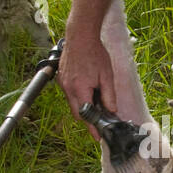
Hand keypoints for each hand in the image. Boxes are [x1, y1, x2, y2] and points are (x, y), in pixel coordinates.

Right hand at [58, 26, 116, 140]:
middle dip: (87, 119)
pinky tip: (87, 91)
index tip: (97, 136)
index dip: (92, 127)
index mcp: (80, 89)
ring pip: (72, 104)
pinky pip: (69, 94)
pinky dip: (78, 97)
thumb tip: (111, 110)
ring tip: (94, 103)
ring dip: (82, 107)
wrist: (80, 36)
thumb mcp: (107, 75)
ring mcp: (63, 83)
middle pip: (77, 113)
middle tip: (98, 122)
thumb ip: (109, 95)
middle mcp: (68, 88)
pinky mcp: (61, 78)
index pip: (86, 115)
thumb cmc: (95, 53)